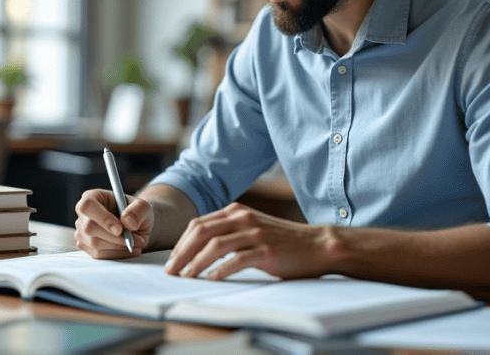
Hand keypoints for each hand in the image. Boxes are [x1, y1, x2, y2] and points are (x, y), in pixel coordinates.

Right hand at [74, 189, 152, 258]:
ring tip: (135, 242)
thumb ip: (139, 210)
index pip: (88, 205)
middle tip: (134, 239)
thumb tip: (127, 222)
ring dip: (119, 246)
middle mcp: (83, 214)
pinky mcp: (86, 247)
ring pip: (95, 244)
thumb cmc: (136, 213)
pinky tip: (128, 249)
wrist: (136, 227)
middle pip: (89, 228)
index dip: (102, 218)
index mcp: (93, 196)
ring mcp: (82, 231)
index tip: (120, 229)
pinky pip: (99, 255)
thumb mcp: (144, 206)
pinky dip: (117, 254)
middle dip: (114, 237)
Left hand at [164, 202, 341, 279]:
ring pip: (215, 245)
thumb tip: (197, 249)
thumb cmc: (282, 240)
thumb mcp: (252, 227)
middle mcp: (243, 218)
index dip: (181, 243)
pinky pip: (237, 260)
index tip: (172, 261)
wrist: (317, 245)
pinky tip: (212, 278)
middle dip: (182, 253)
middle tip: (172, 271)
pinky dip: (221, 270)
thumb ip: (229, 231)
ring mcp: (255, 233)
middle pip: (201, 233)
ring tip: (186, 276)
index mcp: (236, 211)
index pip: (198, 224)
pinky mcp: (267, 251)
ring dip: (196, 263)